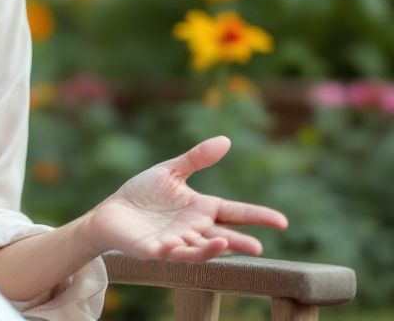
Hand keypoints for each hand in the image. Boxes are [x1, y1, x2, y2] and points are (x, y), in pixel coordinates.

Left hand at [88, 136, 287, 261]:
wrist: (111, 211)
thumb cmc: (143, 194)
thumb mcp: (170, 172)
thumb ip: (196, 158)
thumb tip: (226, 140)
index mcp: (201, 209)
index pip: (235, 213)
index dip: (257, 216)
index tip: (282, 221)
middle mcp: (193, 229)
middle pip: (222, 237)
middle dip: (239, 242)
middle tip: (258, 248)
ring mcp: (176, 242)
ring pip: (199, 250)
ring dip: (211, 249)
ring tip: (225, 243)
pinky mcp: (155, 250)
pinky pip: (169, 253)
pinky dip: (175, 250)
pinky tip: (176, 243)